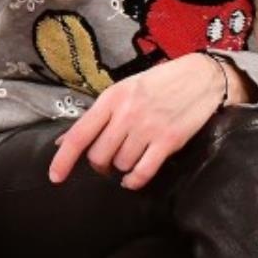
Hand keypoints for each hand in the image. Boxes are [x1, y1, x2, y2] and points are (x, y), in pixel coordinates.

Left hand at [48, 53, 228, 190]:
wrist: (201, 76)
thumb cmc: (160, 82)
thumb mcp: (125, 89)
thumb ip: (97, 115)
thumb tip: (65, 141)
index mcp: (112, 98)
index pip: (80, 134)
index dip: (64, 159)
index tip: (55, 177)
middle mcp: (127, 113)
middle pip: (98, 156)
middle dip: (101, 164)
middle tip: (109, 160)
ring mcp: (148, 128)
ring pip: (120, 165)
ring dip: (122, 168)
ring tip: (130, 156)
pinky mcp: (168, 141)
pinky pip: (143, 172)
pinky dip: (135, 180)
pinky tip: (134, 177)